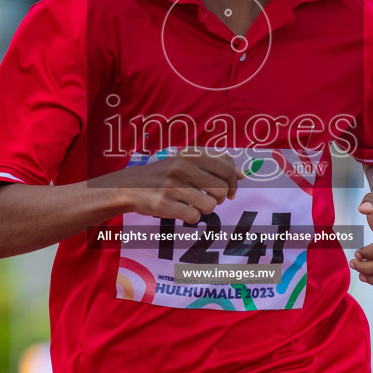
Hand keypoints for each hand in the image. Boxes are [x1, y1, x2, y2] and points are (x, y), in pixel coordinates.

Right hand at [99, 147, 244, 223]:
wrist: (129, 186)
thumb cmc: (165, 175)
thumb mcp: (187, 162)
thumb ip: (215, 165)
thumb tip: (243, 175)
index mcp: (190, 154)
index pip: (226, 167)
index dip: (234, 182)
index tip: (230, 190)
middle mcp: (182, 167)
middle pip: (222, 189)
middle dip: (220, 199)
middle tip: (210, 198)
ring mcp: (172, 186)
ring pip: (210, 206)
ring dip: (206, 209)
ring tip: (194, 204)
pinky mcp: (164, 204)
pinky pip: (194, 218)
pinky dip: (191, 217)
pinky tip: (181, 210)